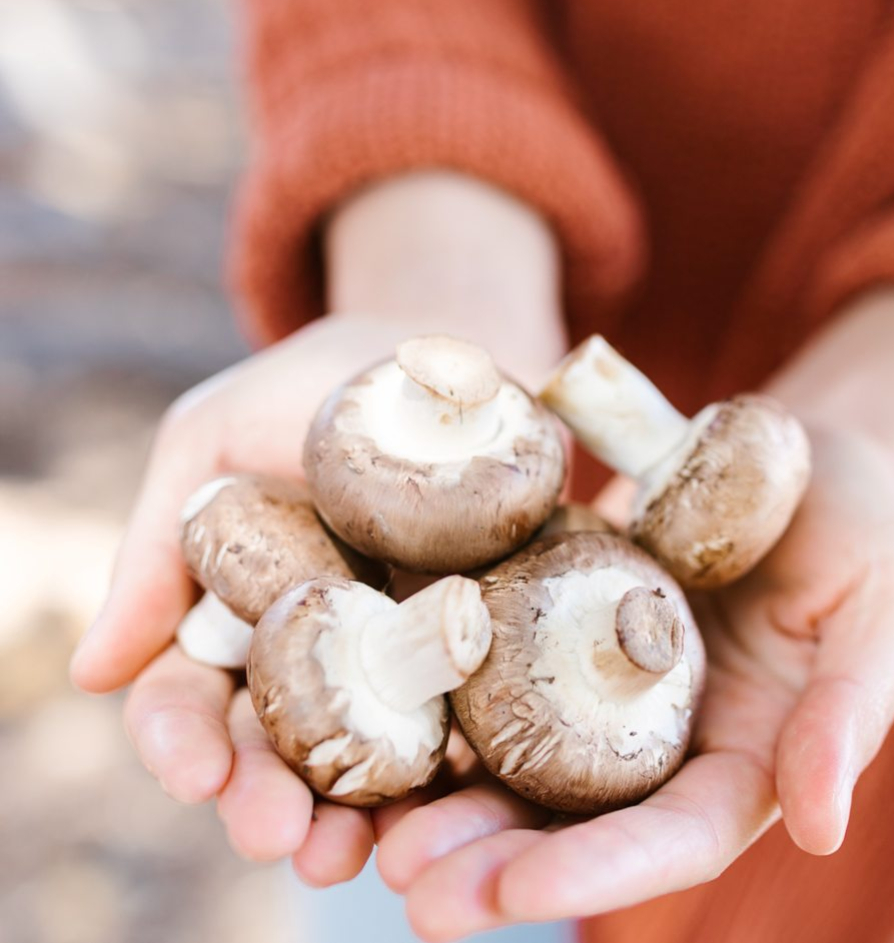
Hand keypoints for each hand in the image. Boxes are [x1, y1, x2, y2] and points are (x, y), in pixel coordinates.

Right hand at [70, 316, 441, 879]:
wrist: (441, 356)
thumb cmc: (314, 386)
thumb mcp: (213, 439)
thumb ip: (156, 548)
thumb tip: (95, 674)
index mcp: (236, 611)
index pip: (193, 696)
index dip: (182, 739)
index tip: (194, 772)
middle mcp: (313, 648)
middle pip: (278, 744)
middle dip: (268, 798)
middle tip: (277, 838)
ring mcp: (398, 653)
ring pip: (364, 755)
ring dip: (352, 814)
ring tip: (348, 857)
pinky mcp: (478, 645)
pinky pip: (462, 719)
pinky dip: (450, 772)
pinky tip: (445, 805)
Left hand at [371, 426, 893, 939]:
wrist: (791, 450)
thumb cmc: (860, 524)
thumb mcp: (882, 605)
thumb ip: (852, 710)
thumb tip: (821, 826)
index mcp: (744, 754)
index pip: (673, 835)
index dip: (600, 870)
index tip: (517, 895)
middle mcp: (661, 734)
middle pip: (576, 816)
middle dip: (495, 860)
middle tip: (412, 890)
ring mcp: (601, 678)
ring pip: (519, 754)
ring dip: (448, 800)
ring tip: (372, 836)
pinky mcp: (558, 616)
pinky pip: (494, 663)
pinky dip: (441, 697)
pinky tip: (380, 712)